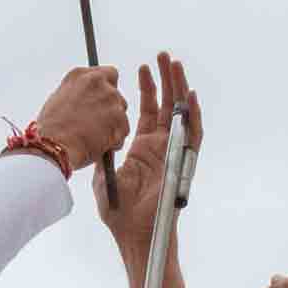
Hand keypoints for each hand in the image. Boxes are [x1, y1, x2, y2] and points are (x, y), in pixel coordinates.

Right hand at [30, 67, 127, 170]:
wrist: (53, 147)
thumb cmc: (50, 130)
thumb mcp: (59, 99)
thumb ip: (78, 93)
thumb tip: (87, 98)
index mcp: (81, 75)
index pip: (108, 74)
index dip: (105, 89)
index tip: (100, 101)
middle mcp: (98, 82)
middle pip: (116, 95)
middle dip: (109, 110)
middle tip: (94, 125)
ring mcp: (111, 99)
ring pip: (120, 114)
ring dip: (112, 126)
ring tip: (92, 138)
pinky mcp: (119, 118)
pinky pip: (123, 131)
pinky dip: (114, 141)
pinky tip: (98, 146)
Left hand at [97, 52, 199, 246]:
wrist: (133, 232)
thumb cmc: (118, 212)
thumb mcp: (104, 176)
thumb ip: (103, 152)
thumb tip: (93, 132)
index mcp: (142, 148)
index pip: (147, 110)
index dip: (145, 89)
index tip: (139, 69)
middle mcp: (160, 147)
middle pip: (166, 105)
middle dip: (164, 79)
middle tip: (162, 55)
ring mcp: (173, 153)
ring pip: (181, 114)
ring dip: (179, 89)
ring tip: (175, 64)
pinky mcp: (182, 163)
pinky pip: (193, 136)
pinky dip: (194, 116)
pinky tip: (190, 96)